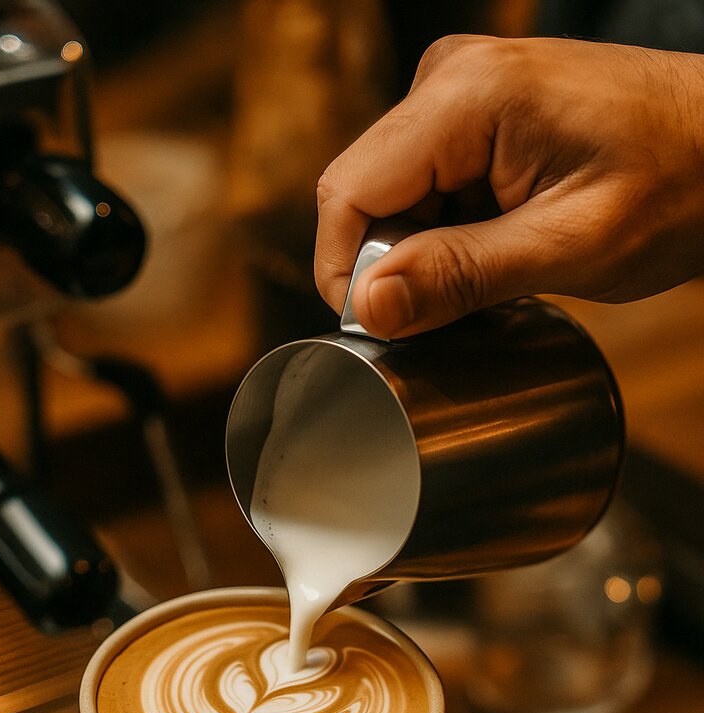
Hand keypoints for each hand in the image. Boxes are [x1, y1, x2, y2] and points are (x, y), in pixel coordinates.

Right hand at [315, 36, 703, 337]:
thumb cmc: (677, 183)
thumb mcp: (570, 247)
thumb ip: (462, 274)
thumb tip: (368, 306)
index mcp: (467, 95)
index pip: (348, 192)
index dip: (349, 273)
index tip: (387, 329)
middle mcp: (450, 77)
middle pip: (363, 194)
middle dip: (394, 264)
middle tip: (464, 303)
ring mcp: (459, 91)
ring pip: (390, 197)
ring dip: (425, 252)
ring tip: (500, 268)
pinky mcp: (473, 113)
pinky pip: (424, 186)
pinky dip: (447, 232)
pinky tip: (500, 245)